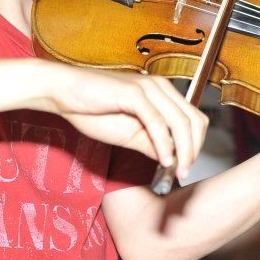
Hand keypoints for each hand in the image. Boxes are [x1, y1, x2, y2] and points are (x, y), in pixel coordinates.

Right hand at [45, 65, 208, 178]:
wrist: (63, 92)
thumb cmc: (93, 109)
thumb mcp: (129, 134)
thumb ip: (152, 143)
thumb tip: (173, 161)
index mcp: (162, 93)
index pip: (194, 119)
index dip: (196, 145)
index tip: (185, 167)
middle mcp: (160, 87)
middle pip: (194, 121)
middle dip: (193, 151)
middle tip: (184, 172)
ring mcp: (149, 88)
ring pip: (180, 122)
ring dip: (183, 151)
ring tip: (176, 171)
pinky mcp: (134, 93)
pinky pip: (157, 123)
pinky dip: (164, 144)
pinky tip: (163, 160)